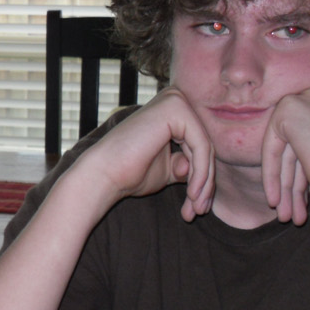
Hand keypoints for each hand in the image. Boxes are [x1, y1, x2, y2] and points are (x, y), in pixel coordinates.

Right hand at [77, 89, 215, 221]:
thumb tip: (204, 171)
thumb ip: (187, 165)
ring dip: (204, 184)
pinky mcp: (175, 108)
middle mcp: (175, 98)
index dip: (203, 179)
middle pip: (205, 146)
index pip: (199, 146)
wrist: (104, 174)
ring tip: (195, 210)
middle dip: (205, 184)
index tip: (198, 207)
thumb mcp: (168, 169)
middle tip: (198, 212)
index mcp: (172, 110)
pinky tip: (192, 195)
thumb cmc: (129, 173)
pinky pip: (201, 146)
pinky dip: (201, 174)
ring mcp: (175, 100)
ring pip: (206, 149)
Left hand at [260, 86, 309, 224]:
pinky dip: (272, 177)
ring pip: (287, 152)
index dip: (304, 172)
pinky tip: (274, 201)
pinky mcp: (289, 110)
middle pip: (299, 147)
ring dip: (285, 187)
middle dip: (293, 183)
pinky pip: (272, 148)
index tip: (303, 198)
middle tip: (291, 213)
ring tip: (285, 216)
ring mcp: (307, 99)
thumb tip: (297, 153)